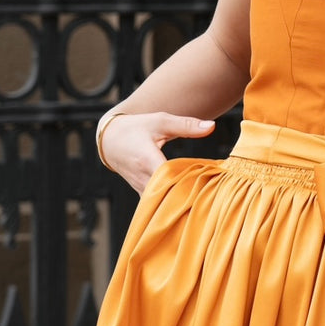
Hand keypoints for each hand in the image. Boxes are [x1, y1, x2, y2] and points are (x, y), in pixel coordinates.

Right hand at [99, 112, 215, 194]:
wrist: (112, 141)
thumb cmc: (138, 128)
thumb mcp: (161, 121)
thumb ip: (186, 125)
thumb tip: (212, 126)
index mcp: (147, 159)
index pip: (169, 177)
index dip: (187, 181)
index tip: (207, 181)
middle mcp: (143, 178)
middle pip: (169, 194)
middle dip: (189, 194)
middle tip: (212, 193)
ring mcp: (141, 189)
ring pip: (164, 202)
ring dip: (182, 201)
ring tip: (205, 199)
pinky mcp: (143, 195)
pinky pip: (159, 204)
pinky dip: (174, 203)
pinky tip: (191, 201)